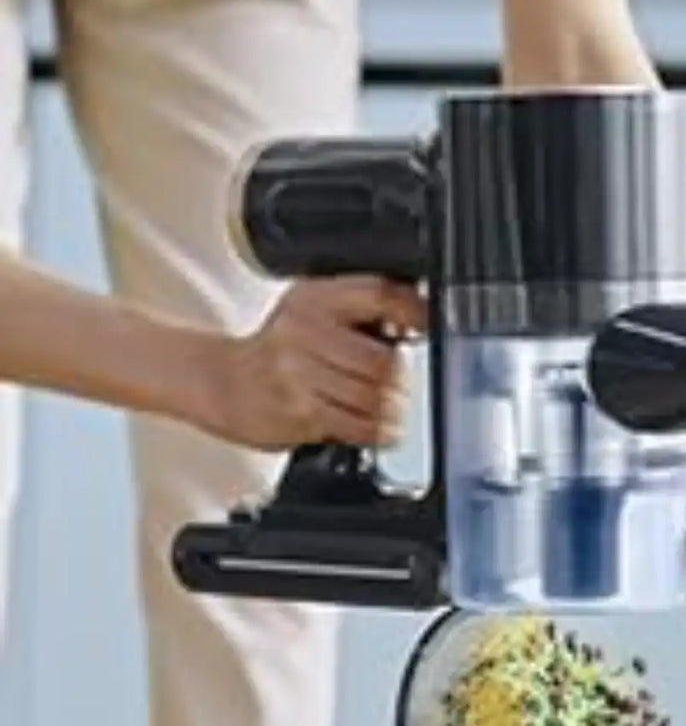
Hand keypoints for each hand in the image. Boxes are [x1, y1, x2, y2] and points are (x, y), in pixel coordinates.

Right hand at [205, 276, 424, 450]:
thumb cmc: (273, 351)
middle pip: (383, 358)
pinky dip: (379, 432)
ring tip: (394, 410)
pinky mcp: (300, 412)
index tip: (427, 327)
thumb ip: (357, 309)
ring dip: (394, 409)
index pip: (378, 294)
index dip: (413, 312)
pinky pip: (357, 425)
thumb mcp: (309, 310)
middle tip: (402, 384)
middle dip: (402, 378)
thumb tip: (416, 317)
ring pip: (374, 395)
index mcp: (314, 299)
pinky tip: (382, 429)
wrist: (219, 383)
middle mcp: (305, 331)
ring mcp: (300, 374)